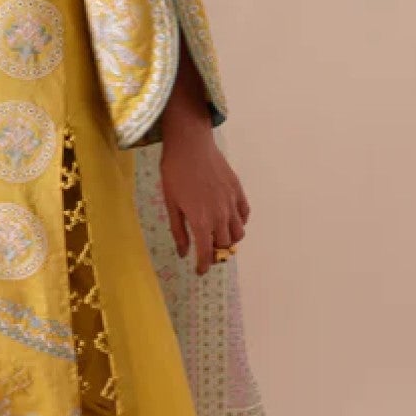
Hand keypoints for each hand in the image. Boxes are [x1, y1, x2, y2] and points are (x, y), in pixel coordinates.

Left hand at [159, 119, 249, 276]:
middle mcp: (220, 215)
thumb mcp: (171, 204)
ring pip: (239, 232)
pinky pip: (245, 214)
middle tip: (206, 252)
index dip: (203, 265)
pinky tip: (229, 220)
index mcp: (201, 221)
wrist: (190, 145)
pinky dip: (239, 222)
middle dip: (216, 253)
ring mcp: (232, 202)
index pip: (206, 253)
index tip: (200, 271)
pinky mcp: (238, 190)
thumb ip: (179, 231)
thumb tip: (184, 253)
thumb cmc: (174, 173)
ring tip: (218, 238)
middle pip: (225, 245)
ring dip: (230, 240)